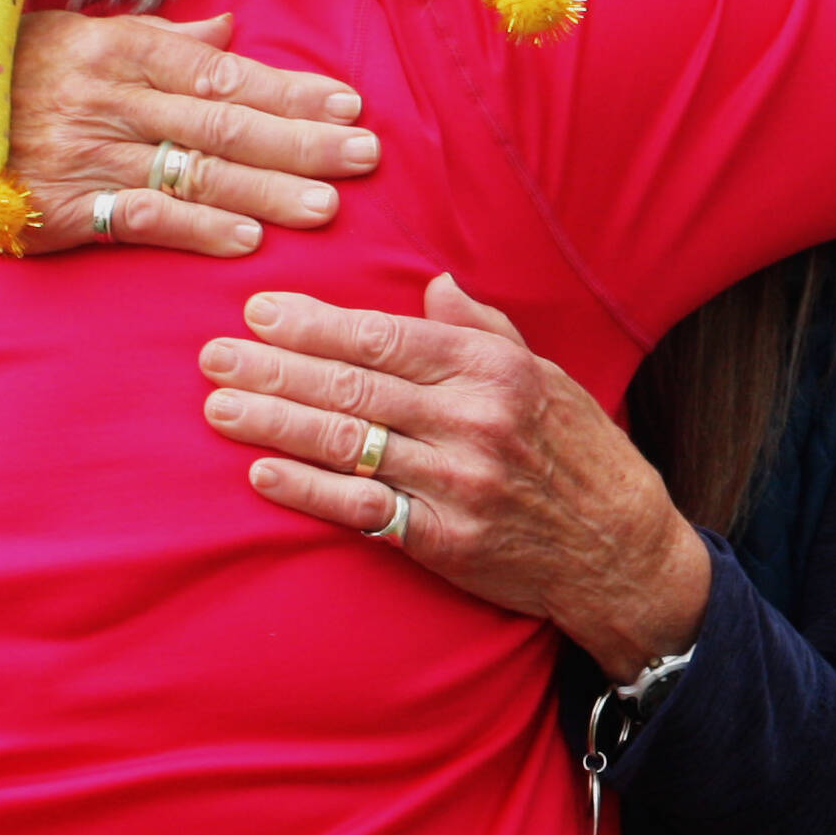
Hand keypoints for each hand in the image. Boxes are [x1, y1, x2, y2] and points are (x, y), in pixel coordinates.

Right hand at [0, 10, 377, 256]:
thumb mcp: (67, 32)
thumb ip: (154, 36)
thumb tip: (228, 30)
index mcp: (114, 48)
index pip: (219, 69)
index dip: (287, 88)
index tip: (346, 101)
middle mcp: (106, 98)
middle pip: (221, 121)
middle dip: (300, 140)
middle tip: (365, 154)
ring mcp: (84, 156)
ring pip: (193, 174)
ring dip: (266, 192)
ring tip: (328, 205)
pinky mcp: (60, 210)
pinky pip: (140, 221)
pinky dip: (195, 231)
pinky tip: (246, 242)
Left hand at [199, 275, 710, 681]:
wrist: (622, 553)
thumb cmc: (577, 451)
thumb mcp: (543, 372)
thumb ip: (480, 326)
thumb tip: (432, 281)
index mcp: (491, 368)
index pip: (383, 336)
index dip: (314, 322)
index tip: (259, 310)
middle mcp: (472, 420)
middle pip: (352, 386)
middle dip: (273, 368)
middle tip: (214, 356)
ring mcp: (457, 484)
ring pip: (347, 444)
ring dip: (274, 424)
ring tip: (219, 408)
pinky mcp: (446, 541)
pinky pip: (363, 511)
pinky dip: (308, 491)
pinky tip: (262, 473)